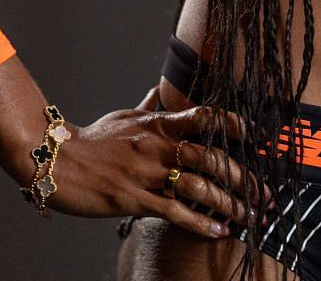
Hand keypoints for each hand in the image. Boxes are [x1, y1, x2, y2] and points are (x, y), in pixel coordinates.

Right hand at [42, 103, 272, 240]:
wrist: (56, 160)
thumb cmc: (92, 140)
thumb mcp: (124, 116)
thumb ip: (149, 106)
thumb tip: (161, 89)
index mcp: (158, 123)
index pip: (205, 117)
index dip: (235, 126)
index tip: (259, 138)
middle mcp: (157, 145)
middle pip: (212, 157)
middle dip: (243, 177)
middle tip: (264, 192)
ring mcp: (146, 172)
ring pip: (199, 187)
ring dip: (230, 203)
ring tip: (250, 215)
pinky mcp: (134, 198)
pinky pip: (175, 212)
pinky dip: (201, 223)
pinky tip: (220, 231)